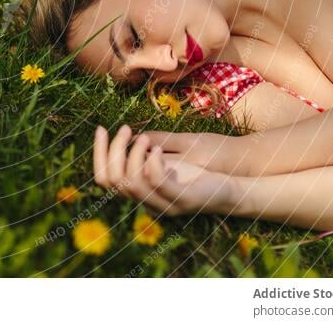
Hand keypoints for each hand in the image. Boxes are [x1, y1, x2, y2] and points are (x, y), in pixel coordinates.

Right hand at [93, 124, 239, 215]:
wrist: (234, 187)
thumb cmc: (202, 171)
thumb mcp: (172, 157)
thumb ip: (148, 151)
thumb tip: (126, 136)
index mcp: (141, 192)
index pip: (104, 177)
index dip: (98, 153)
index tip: (101, 129)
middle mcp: (148, 202)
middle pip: (112, 180)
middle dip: (113, 150)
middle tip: (123, 129)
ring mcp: (164, 204)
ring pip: (131, 184)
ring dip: (133, 155)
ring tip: (145, 138)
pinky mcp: (183, 200)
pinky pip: (157, 184)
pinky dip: (152, 163)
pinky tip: (157, 148)